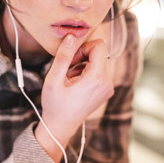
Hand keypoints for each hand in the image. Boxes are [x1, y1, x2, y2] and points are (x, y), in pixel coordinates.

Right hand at [36, 35, 113, 160]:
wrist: (61, 125)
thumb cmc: (55, 104)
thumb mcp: (54, 79)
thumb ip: (64, 56)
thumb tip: (72, 36)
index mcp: (96, 78)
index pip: (100, 46)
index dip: (84, 48)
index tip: (72, 59)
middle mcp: (108, 82)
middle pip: (101, 53)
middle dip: (84, 56)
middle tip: (69, 69)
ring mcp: (109, 87)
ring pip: (101, 61)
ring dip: (86, 64)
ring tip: (72, 78)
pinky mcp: (107, 90)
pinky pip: (102, 71)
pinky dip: (90, 72)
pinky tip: (78, 83)